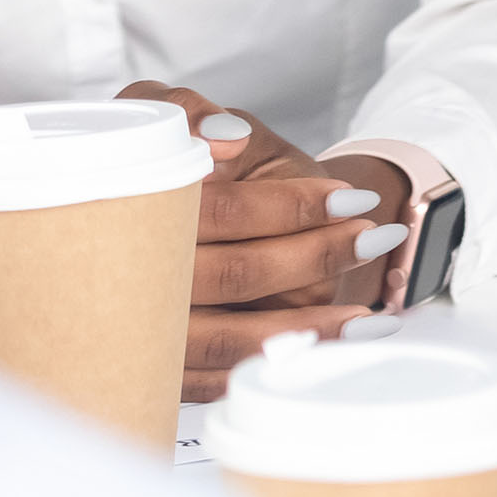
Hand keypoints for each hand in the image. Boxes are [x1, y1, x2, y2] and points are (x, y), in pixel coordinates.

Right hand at [121, 83, 406, 398]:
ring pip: (221, 338)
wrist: (221, 224)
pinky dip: (273, 366)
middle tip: (375, 239)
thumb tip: (221, 140)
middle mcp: (122, 271)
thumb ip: (195, 116)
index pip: (214, 209)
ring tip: (371, 314)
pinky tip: (333, 352)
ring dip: (303, 327)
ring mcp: (134, 327)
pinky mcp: (155, 366)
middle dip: (311, 259)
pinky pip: (213, 380)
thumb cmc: (223, 173)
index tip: (350, 199)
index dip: (284, 206)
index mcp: (122, 201)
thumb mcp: (208, 131)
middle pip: (228, 273)